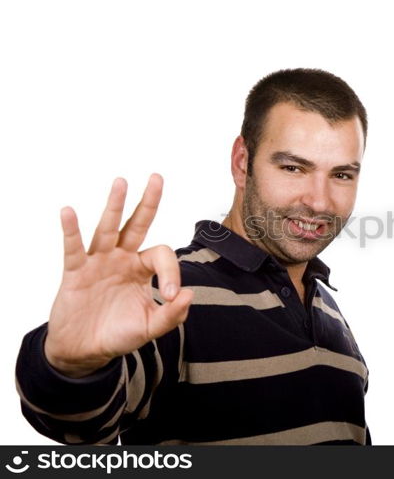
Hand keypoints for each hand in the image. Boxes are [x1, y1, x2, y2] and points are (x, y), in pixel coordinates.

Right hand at [44, 174, 193, 377]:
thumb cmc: (119, 334)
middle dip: (148, 202)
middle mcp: (122, 259)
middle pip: (137, 225)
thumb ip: (173, 314)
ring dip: (114, 205)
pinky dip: (71, 230)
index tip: (170, 295)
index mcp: (142, 269)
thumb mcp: (151, 327)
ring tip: (121, 182)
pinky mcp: (76, 272)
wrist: (86, 351)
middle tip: (157, 178)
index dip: (171, 272)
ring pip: (108, 229)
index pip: (162, 256)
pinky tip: (68, 212)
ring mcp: (99, 263)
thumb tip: (189, 294)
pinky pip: (74, 248)